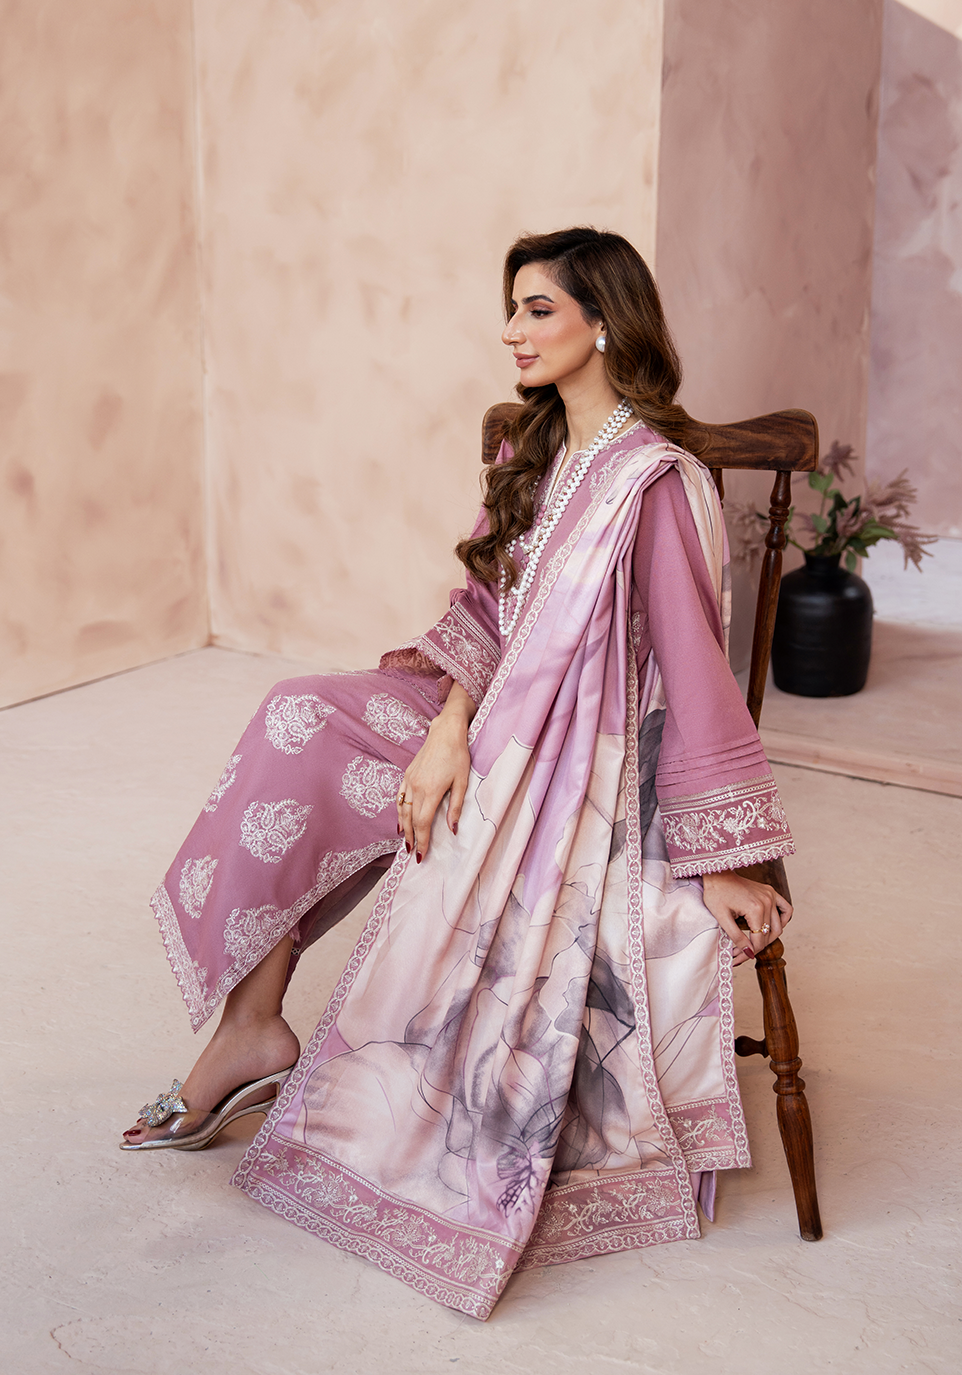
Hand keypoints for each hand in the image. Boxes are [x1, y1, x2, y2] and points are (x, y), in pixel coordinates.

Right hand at [397, 684, 474, 861]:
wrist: (445, 732)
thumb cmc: (458, 755)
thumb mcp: (462, 782)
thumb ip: (456, 807)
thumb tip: (452, 829)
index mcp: (431, 791)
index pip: (423, 823)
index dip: (422, 840)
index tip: (422, 854)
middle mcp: (417, 787)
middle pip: (411, 820)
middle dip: (412, 838)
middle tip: (413, 854)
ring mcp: (409, 781)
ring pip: (403, 810)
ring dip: (404, 828)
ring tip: (406, 842)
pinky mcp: (407, 775)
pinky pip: (400, 798)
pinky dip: (399, 811)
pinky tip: (400, 821)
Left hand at [700, 870, 792, 965]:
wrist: (717, 874)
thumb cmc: (715, 893)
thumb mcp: (721, 918)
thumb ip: (736, 937)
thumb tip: (748, 953)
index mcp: (755, 909)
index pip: (758, 940)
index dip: (749, 953)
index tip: (738, 959)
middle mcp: (767, 902)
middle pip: (769, 935)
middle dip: (756, 948)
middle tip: (743, 953)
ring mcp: (771, 895)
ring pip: (778, 926)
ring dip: (768, 938)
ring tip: (754, 943)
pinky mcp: (771, 891)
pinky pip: (786, 909)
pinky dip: (783, 920)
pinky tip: (773, 927)